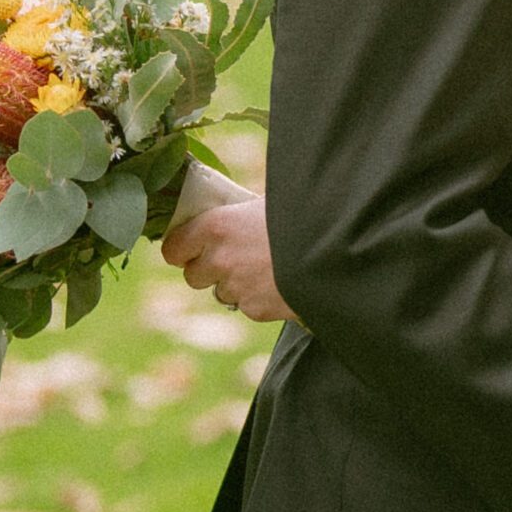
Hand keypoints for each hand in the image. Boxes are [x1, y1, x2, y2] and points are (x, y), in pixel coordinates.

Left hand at [161, 195, 299, 323]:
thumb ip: (242, 211)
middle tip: (233, 255)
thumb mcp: (269, 201)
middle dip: (209, 268)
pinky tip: (282, 281)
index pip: (173, 247)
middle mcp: (220, 260)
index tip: (193, 244)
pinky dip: (259, 298)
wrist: (338, 250)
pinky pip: (248, 305)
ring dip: (235, 283)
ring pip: (222, 292)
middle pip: (193, 275)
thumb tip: (234, 210)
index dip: (183, 246)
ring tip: (265, 267)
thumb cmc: (305, 214)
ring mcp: (237, 288)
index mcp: (218, 226)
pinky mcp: (256, 310)